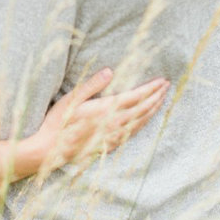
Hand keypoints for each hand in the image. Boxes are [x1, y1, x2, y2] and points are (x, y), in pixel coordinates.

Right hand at [31, 68, 169, 174]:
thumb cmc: (59, 121)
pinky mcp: (110, 144)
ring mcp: (113, 136)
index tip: (162, 80)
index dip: (151, 88)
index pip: (136, 97)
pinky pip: (133, 133)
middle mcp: (113, 123)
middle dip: (157, 97)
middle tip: (167, 87)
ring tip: (161, 100)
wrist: (51, 149)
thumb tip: (110, 71)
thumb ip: (92, 84)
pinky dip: (143, 124)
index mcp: (105, 109)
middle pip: (143, 109)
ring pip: (141, 122)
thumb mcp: (71, 98)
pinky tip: (145, 120)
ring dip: (153, 110)